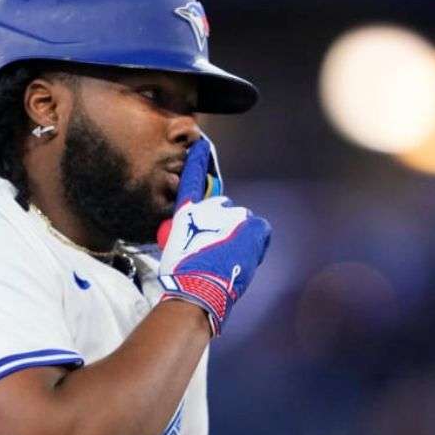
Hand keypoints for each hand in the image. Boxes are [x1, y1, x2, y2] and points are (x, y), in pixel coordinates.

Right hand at [157, 136, 270, 335]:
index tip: (202, 145)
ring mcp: (234, 216)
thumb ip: (188, 236)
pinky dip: (256, 239)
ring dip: (239, 235)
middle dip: (223, 224)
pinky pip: (260, 230)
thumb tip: (197, 241)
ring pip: (242, 221)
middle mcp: (211, 208)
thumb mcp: (174, 250)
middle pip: (224, 208)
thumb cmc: (182, 277)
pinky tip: (247, 254)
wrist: (198, 289)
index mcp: (187, 212)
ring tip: (231, 258)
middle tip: (218, 249)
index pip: (191, 180)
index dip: (197, 162)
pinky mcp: (252, 227)